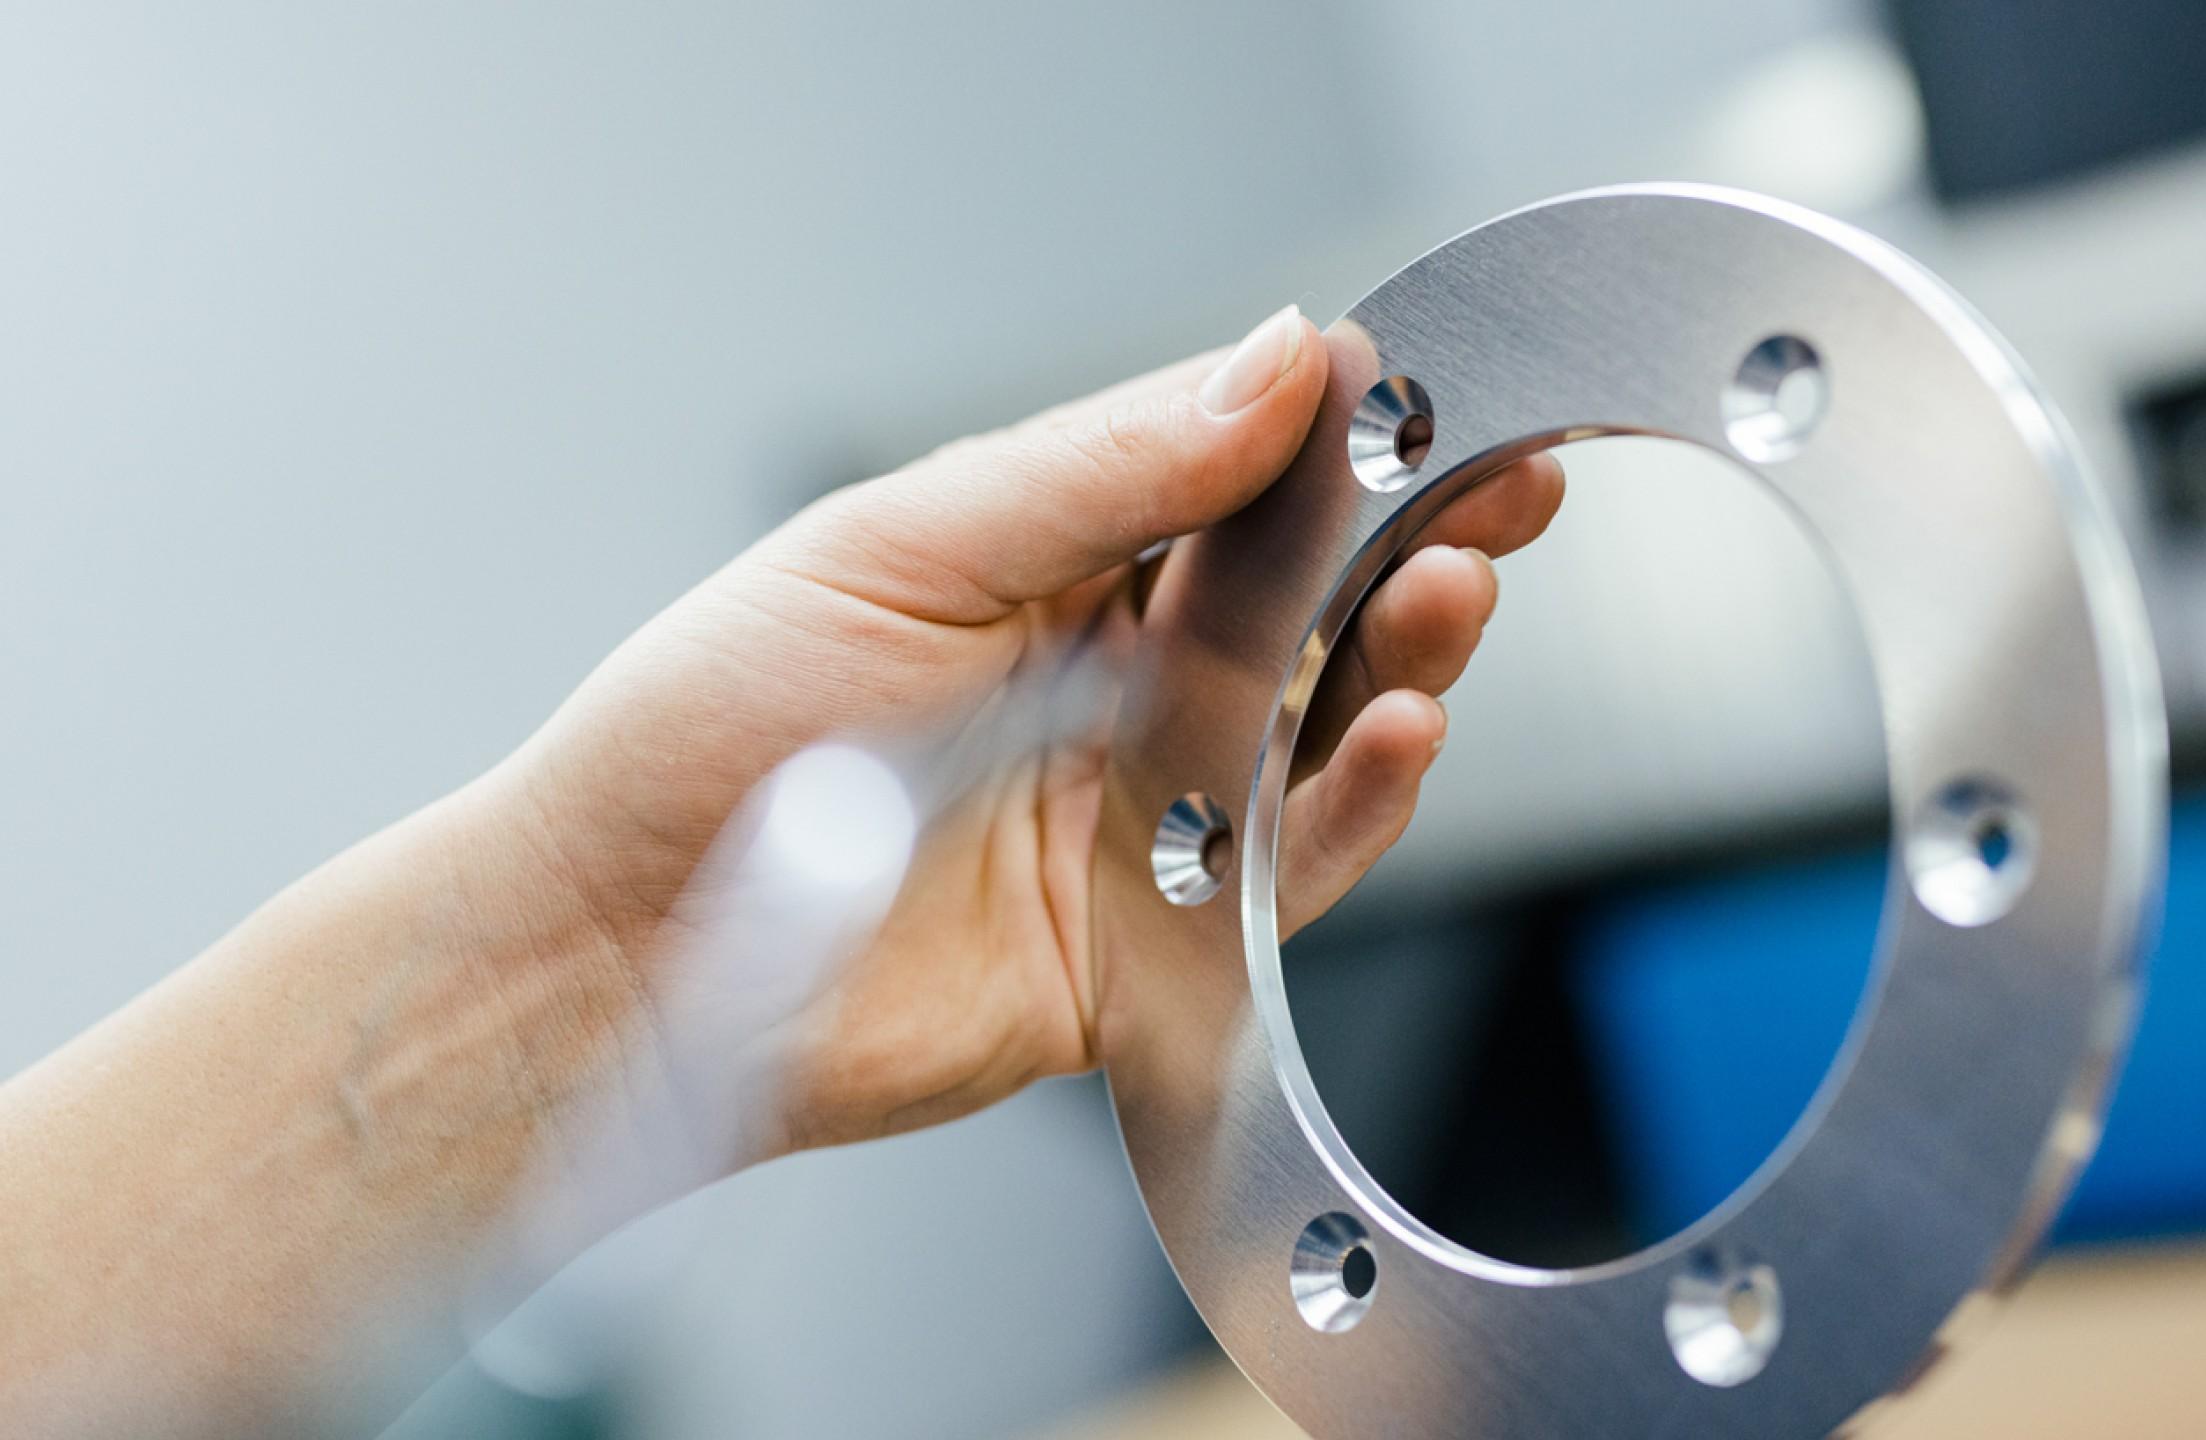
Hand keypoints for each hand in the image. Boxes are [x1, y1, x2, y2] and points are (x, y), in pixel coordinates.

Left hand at [496, 304, 1564, 1154]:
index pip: (1241, 477)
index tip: (1435, 401)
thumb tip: (1270, 369)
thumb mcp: (900, 552)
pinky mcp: (1167, 940)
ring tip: (1449, 597)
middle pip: (1317, 599)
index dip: (1351, 438)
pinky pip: (1301, 870)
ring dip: (1410, 657)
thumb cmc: (709, 734)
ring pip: (1329, 726)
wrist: (621, 955)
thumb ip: (1097, 472)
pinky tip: (1402, 732)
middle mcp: (1122, 679)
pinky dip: (1366, 803)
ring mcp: (1153, 808)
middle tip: (1503, 492)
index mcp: (1060, 561)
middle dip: (1420, 538)